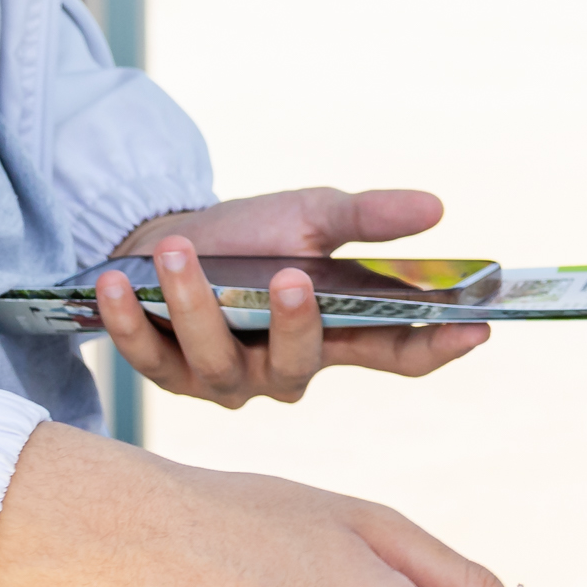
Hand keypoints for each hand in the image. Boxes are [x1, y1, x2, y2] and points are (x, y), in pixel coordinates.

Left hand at [97, 186, 490, 408]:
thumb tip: (436, 207)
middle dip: (295, 326)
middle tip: (293, 278)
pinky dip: (127, 323)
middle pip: (300, 367)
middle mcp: (282, 370)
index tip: (474, 328)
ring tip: (178, 252)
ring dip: (195, 305)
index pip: (396, 355)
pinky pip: (148, 358)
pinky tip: (113, 284)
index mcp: (334, 335)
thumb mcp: (311, 215)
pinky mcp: (164, 374)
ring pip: (217, 364)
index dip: (436, 348)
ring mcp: (223, 380)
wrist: (166, 240)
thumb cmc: (252, 234)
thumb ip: (368, 219)